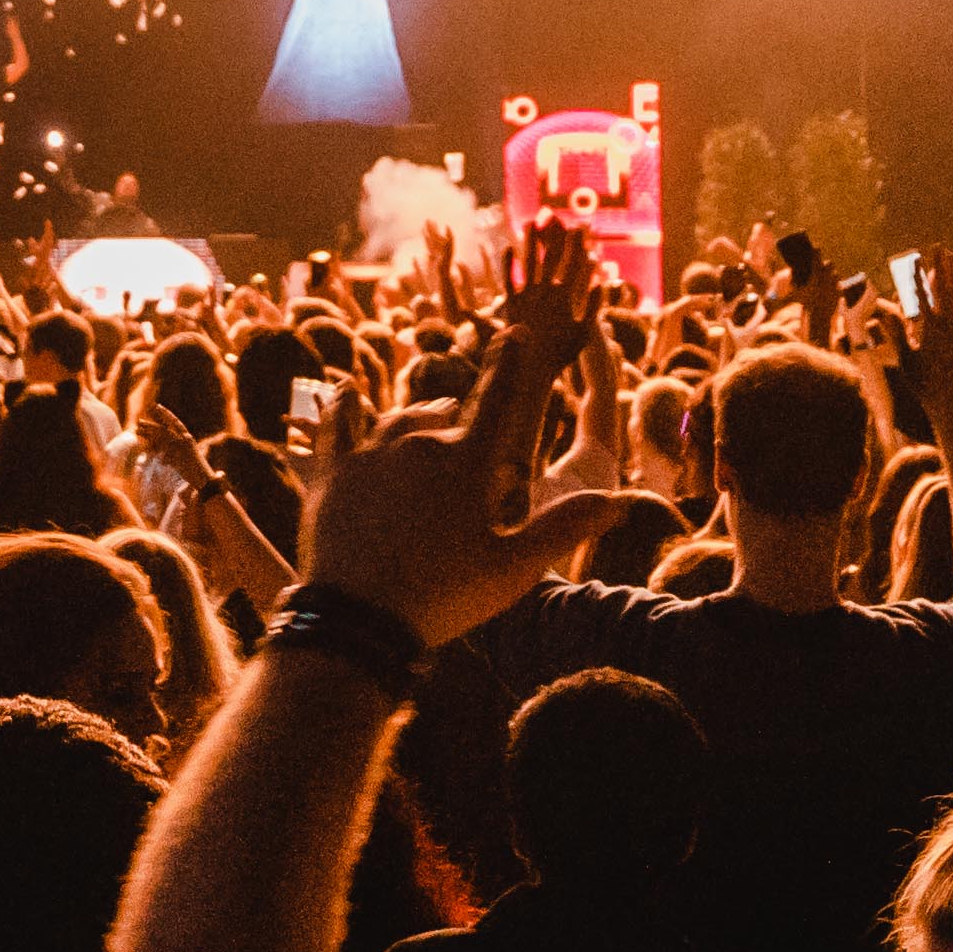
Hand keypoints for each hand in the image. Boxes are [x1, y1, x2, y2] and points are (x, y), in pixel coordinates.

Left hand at [295, 366, 603, 645]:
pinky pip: (338, 422)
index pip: (496, 397)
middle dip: (457, 422)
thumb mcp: (514, 569)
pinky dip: (344, 405)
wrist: (359, 619)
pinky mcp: (334, 471)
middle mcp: (420, 444)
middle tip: (462, 449)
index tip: (515, 332)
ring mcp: (372, 454)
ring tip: (423, 437)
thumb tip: (618, 499)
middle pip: (444, 414)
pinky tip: (344, 391)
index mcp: (468, 462)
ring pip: (398, 419)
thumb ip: (564, 527)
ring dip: (415, 423)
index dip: (508, 362)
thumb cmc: (444, 597)